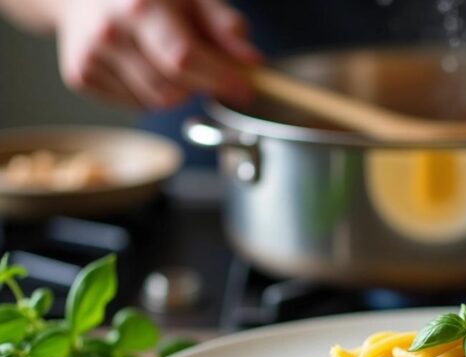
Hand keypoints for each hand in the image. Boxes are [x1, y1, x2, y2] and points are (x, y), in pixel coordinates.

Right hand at [54, 0, 261, 108]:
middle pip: (172, 88)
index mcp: (141, 6)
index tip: (244, 89)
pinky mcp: (81, 76)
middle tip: (206, 69)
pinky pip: (135, 104)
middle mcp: (111, 32)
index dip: (219, 78)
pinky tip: (144, 65)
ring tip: (169, 61)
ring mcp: (91, 56)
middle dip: (199, 85)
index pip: (185, 57)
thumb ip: (224, 25)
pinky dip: (150, 93)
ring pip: (156, 102)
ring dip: (176, 92)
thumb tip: (251, 61)